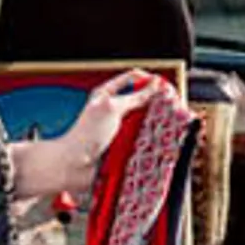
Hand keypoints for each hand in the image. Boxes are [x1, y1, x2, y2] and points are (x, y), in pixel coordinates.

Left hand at [19, 69, 169, 205]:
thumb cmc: (85, 134)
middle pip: (140, 100)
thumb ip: (134, 96)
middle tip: (169, 107)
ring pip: (143, 121)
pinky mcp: (122, 146)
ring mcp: (118, 129)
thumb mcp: (112, 108)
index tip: (163, 87)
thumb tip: (154, 85)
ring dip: (153, 124)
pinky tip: (157, 142)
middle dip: (155, 103)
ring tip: (165, 125)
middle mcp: (113, 110)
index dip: (147, 80)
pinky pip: (141, 140)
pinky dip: (149, 140)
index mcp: (106, 95)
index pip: (132, 78)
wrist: (74, 165)